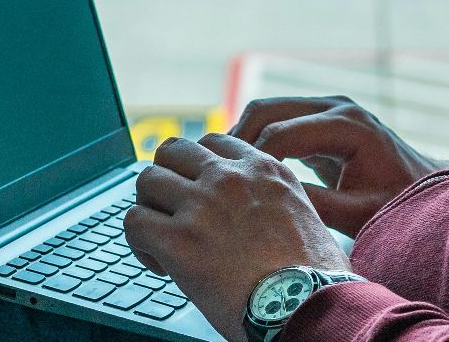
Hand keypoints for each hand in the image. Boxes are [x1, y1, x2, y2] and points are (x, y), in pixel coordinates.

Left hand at [125, 133, 351, 341]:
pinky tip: (160, 265)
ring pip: (147, 180)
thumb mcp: (305, 215)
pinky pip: (134, 222)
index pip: (212, 143)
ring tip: (163, 240)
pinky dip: (139, 244)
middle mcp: (230, 178)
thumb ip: (274, 200)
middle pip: (173, 150)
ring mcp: (201, 205)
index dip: (198, 168)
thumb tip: (256, 215)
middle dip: (167, 179)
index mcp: (263, 170)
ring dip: (150, 208)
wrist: (309, 305)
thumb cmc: (315, 276)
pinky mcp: (178, 240)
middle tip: (172, 211)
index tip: (201, 195)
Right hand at [231, 95, 444, 236]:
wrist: (425, 189)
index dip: (251, 160)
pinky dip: (257, 138)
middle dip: (237, 140)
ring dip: (242, 136)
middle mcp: (335, 106)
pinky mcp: (321, 118)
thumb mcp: (358, 212)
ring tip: (221, 173)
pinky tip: (242, 169)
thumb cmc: (397, 204)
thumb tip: (265, 201)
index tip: (228, 191)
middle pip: (267, 109)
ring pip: (267, 110)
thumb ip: (315, 204)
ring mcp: (327, 108)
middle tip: (212, 176)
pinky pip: (278, 120)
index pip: (281, 133)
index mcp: (347, 125)